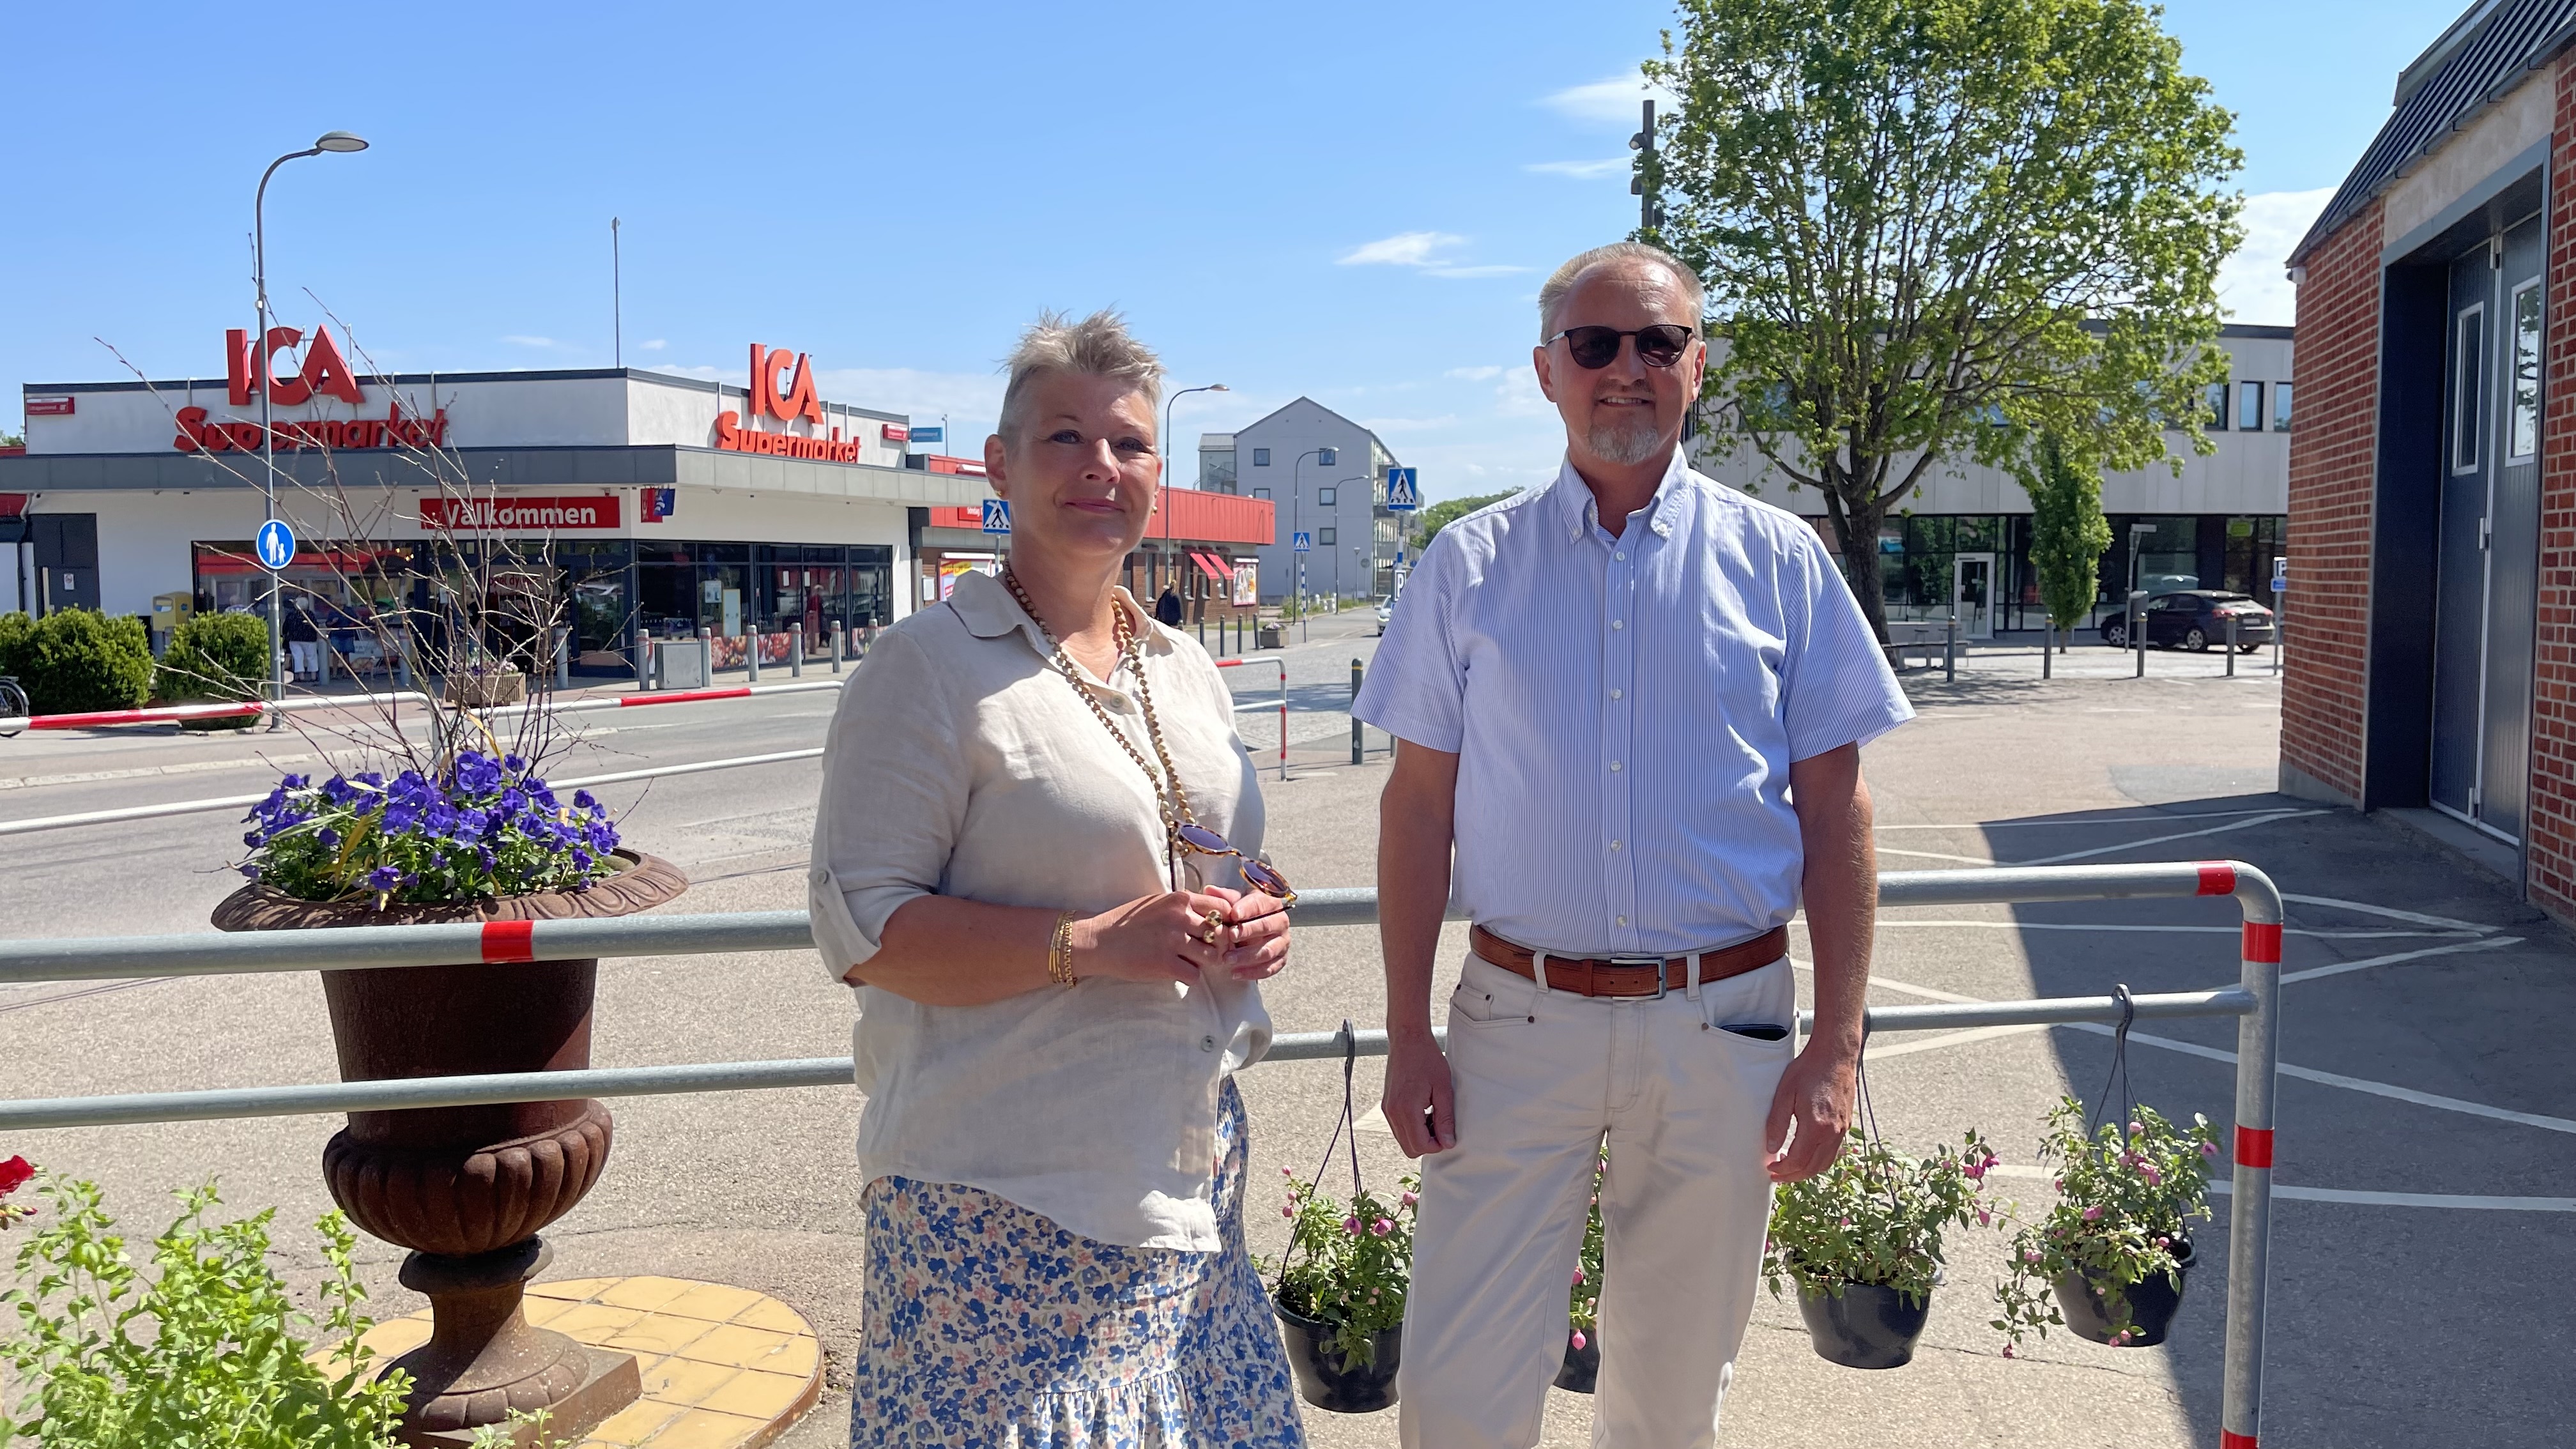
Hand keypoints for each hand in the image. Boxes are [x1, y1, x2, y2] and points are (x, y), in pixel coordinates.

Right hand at [1073, 890, 1238, 984]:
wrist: (1100, 940)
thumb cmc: (1129, 923)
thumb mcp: (1159, 903)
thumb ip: (1185, 907)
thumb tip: (1216, 915)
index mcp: (1180, 900)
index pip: (1223, 909)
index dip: (1224, 923)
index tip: (1214, 932)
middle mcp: (1180, 917)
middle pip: (1220, 935)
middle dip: (1215, 946)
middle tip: (1201, 952)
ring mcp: (1173, 941)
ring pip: (1211, 956)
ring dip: (1202, 962)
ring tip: (1186, 961)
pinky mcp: (1166, 964)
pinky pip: (1195, 975)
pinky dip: (1188, 976)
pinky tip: (1174, 971)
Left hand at [1205, 886, 1290, 981]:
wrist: (1258, 924)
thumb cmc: (1245, 911)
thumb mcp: (1236, 900)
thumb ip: (1225, 896)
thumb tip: (1210, 889)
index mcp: (1270, 903)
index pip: (1260, 905)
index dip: (1247, 909)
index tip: (1233, 914)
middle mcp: (1280, 922)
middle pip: (1266, 927)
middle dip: (1247, 933)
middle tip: (1229, 937)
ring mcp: (1283, 941)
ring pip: (1268, 951)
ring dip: (1247, 956)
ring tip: (1227, 960)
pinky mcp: (1281, 958)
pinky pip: (1270, 968)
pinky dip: (1253, 972)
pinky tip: (1235, 973)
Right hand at [1380, 1026, 1454, 1157]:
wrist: (1408, 1039)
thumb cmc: (1427, 1059)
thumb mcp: (1443, 1089)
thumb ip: (1445, 1118)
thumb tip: (1448, 1143)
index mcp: (1406, 1109)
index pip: (1420, 1145)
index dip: (1437, 1145)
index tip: (1448, 1133)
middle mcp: (1393, 1112)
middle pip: (1409, 1148)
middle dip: (1427, 1144)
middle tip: (1441, 1126)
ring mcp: (1387, 1109)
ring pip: (1403, 1139)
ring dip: (1419, 1136)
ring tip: (1433, 1116)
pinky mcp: (1387, 1105)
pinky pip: (1398, 1128)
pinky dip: (1412, 1127)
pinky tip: (1424, 1111)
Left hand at [1764, 1039, 1857, 1182]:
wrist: (1835, 1056)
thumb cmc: (1808, 1070)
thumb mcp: (1785, 1094)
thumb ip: (1777, 1123)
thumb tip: (1772, 1148)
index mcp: (1817, 1127)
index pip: (1798, 1161)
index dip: (1783, 1170)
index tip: (1770, 1169)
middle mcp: (1833, 1133)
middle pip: (1813, 1167)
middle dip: (1793, 1176)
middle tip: (1776, 1175)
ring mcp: (1842, 1130)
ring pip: (1825, 1163)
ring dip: (1807, 1170)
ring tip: (1789, 1167)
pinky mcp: (1846, 1125)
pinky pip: (1833, 1152)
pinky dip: (1818, 1160)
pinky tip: (1806, 1153)